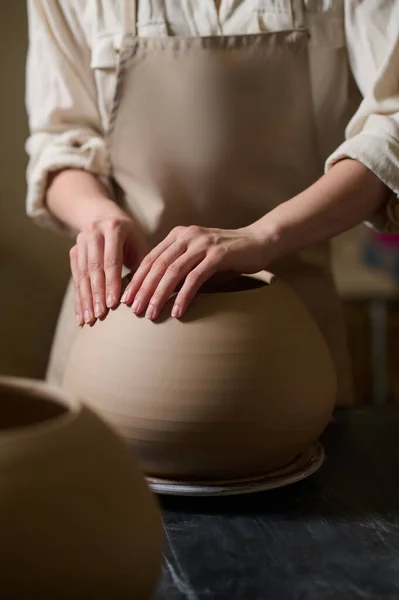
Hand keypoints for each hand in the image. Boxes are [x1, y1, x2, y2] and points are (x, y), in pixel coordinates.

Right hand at [70, 217, 146, 324]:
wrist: (105, 217)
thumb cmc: (131, 238)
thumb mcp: (140, 246)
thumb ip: (143, 268)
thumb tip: (147, 298)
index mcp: (114, 228)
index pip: (111, 260)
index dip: (111, 283)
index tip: (113, 304)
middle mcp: (93, 232)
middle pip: (94, 268)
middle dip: (96, 294)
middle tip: (99, 316)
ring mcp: (80, 241)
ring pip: (81, 275)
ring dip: (85, 299)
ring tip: (88, 320)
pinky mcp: (73, 251)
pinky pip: (75, 278)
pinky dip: (78, 298)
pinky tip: (81, 314)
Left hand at [121, 225, 266, 319]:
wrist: (259, 242)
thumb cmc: (227, 256)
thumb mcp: (198, 260)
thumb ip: (180, 270)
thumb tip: (157, 293)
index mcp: (178, 235)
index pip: (150, 259)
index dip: (136, 280)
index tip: (126, 299)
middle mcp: (188, 236)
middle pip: (157, 265)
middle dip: (143, 289)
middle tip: (134, 311)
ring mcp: (203, 244)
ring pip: (173, 272)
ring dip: (159, 295)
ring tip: (151, 314)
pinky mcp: (218, 255)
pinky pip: (195, 278)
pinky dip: (183, 296)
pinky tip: (177, 311)